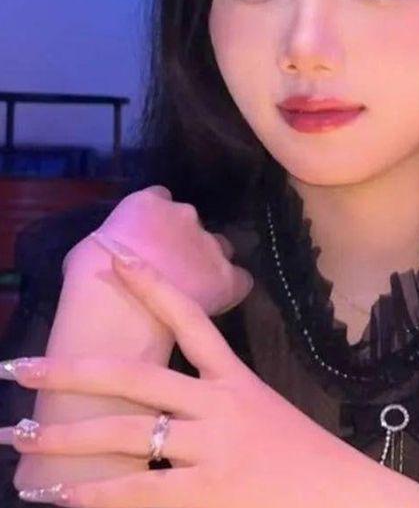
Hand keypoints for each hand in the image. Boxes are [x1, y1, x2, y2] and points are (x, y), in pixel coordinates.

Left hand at [0, 242, 340, 507]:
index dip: (151, 285)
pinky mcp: (208, 490)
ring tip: (23, 435)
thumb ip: (216, 397)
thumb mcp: (260, 408)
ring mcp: (212, 444)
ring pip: (126, 433)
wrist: (340, 495)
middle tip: (23, 366)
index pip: (189, 318)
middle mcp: (219, 401)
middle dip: (74, 370)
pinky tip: (60, 493)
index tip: (114, 259)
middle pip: (136, 376)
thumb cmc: (299, 454)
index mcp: (234, 376)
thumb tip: (166, 403)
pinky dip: (95, 493)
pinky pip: (140, 487)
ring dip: (68, 436)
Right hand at [64, 185, 253, 317]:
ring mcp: (208, 244)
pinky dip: (231, 287)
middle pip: (191, 223)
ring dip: (207, 262)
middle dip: (183, 242)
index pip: (161, 199)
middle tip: (168, 270)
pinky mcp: (226, 276)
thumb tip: (115, 253)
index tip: (149, 241)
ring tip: (192, 289)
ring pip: (219, 248)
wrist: (116, 308)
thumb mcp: (90, 246)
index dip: (156, 222)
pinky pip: (240, 278)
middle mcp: (185, 215)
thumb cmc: (89, 277)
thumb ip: (114, 243)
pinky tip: (217, 301)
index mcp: (149, 202)